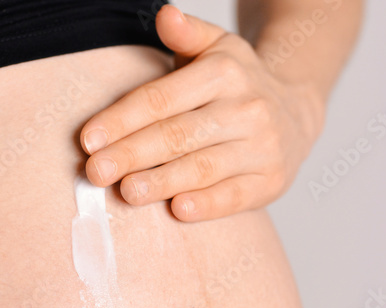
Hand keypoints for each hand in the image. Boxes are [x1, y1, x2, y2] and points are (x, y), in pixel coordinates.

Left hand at [80, 5, 325, 221]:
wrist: (297, 112)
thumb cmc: (237, 83)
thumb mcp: (216, 48)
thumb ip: (186, 34)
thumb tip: (164, 16)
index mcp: (225, 72)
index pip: (162, 98)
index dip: (122, 119)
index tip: (88, 140)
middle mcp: (247, 108)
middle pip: (177, 135)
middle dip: (132, 154)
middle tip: (96, 172)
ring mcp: (262, 146)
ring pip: (203, 167)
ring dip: (161, 182)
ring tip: (127, 193)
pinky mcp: (271, 180)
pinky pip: (235, 195)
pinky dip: (207, 204)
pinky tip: (178, 210)